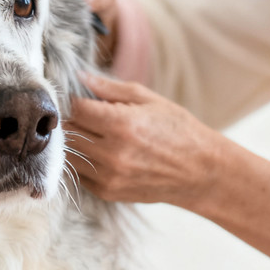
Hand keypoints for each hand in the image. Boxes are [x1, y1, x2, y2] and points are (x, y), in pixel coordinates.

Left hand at [64, 72, 220, 209]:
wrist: (200, 173)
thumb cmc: (179, 130)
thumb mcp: (150, 100)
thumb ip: (110, 89)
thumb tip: (79, 77)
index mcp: (122, 124)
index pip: (76, 109)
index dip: (73, 101)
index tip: (77, 98)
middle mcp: (113, 152)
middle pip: (69, 132)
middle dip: (71, 120)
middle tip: (82, 115)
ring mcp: (109, 175)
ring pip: (69, 154)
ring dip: (73, 142)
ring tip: (90, 134)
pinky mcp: (108, 192)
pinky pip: (79, 173)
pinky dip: (82, 161)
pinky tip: (99, 153)